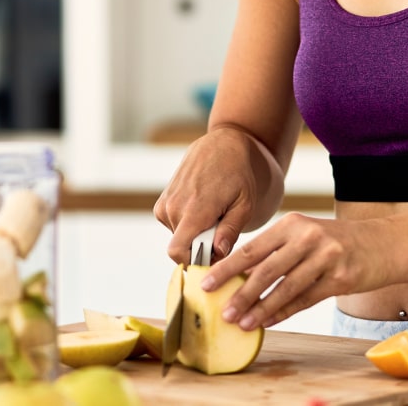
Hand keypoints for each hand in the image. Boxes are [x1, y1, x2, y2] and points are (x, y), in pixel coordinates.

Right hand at [154, 128, 261, 264]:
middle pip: (182, 247)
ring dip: (194, 233)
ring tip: (213, 214)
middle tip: (220, 229)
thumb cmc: (238, 175)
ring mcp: (166, 203)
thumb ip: (230, 230)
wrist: (221, 145)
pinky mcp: (163, 201)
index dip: (195, 262)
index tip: (214, 255)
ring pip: (178, 237)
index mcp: (194, 209)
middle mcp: (174, 207)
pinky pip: (173, 225)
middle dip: (200, 246)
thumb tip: (217, 253)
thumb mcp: (245, 204)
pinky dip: (187, 223)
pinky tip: (202, 206)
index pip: (177, 252)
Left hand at [199, 212, 393, 328]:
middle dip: (240, 293)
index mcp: (291, 223)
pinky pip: (305, 300)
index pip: (252, 248)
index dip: (228, 267)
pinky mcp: (340, 278)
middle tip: (222, 311)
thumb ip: (275, 251)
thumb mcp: (303, 235)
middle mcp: (306, 237)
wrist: (381, 243)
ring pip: (284, 288)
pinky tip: (268, 322)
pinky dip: (284, 312)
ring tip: (242, 323)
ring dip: (261, 309)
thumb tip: (239, 275)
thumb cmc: (334, 241)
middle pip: (265, 269)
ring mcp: (325, 257)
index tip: (207, 282)